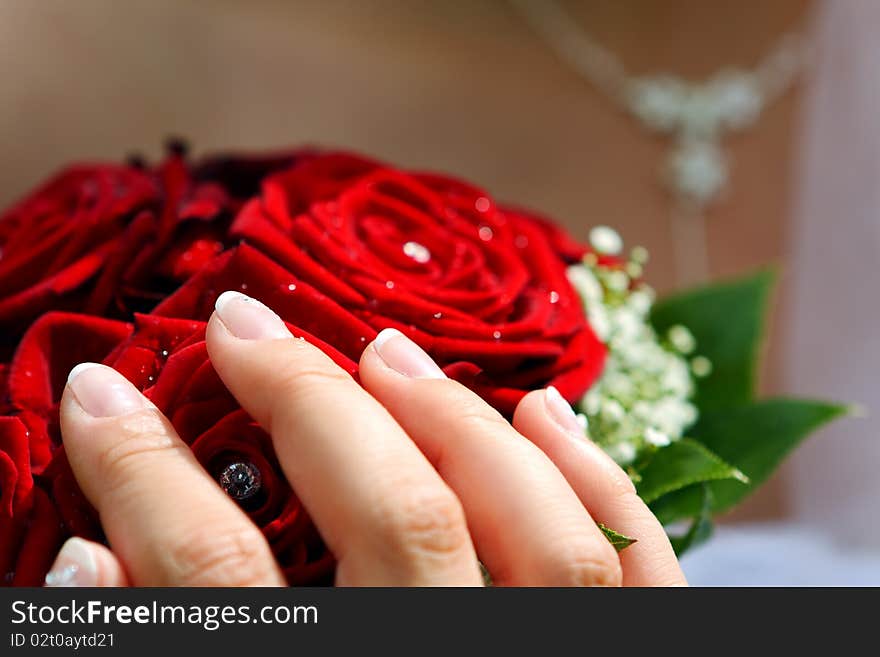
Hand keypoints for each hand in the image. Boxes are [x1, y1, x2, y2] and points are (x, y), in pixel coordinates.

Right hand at [46, 291, 685, 585]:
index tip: (101, 394)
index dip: (142, 477)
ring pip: (533, 531)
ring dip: (452, 419)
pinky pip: (638, 572)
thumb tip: (88, 568)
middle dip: (305, 404)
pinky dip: (596, 479)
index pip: (220, 584)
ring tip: (380, 346)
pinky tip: (543, 408)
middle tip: (242, 324)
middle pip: (393, 524)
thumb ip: (167, 654)